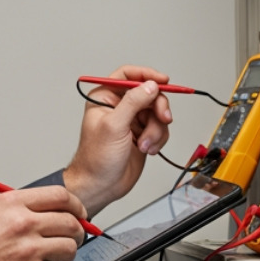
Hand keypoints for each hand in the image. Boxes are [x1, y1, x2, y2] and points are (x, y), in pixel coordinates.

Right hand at [0, 186, 87, 260]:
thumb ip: (14, 210)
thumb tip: (41, 212)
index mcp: (10, 204)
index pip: (59, 196)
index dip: (75, 206)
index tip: (79, 213)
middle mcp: (22, 223)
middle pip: (70, 222)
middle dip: (76, 232)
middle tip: (71, 239)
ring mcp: (28, 249)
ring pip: (69, 248)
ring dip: (64, 255)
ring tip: (50, 259)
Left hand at [63, 64, 173, 216]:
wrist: (101, 185)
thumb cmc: (96, 159)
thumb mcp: (114, 126)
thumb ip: (133, 102)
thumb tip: (150, 86)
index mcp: (105, 97)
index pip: (128, 75)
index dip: (147, 75)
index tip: (163, 81)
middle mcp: (119, 107)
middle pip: (149, 94)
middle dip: (157, 108)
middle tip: (162, 118)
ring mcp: (132, 121)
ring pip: (157, 113)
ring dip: (156, 129)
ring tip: (145, 144)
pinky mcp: (142, 134)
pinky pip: (160, 128)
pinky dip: (158, 139)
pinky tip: (148, 149)